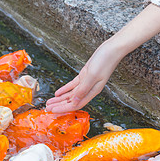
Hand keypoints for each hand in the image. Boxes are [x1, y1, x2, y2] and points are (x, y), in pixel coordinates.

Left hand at [45, 3, 159, 113]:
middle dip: (59, 105)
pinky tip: (57, 93)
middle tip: (47, 108)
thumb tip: (75, 101)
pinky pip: (72, 85)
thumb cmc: (105, 61)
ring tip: (49, 102)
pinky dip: (65, 89)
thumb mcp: (92, 75)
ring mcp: (86, 82)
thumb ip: (83, 89)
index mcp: (92, 91)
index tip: (53, 111)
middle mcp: (89, 89)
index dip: (64, 109)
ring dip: (60, 99)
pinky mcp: (84, 75)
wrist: (112, 49)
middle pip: (72, 101)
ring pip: (71, 94)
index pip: (76, 104)